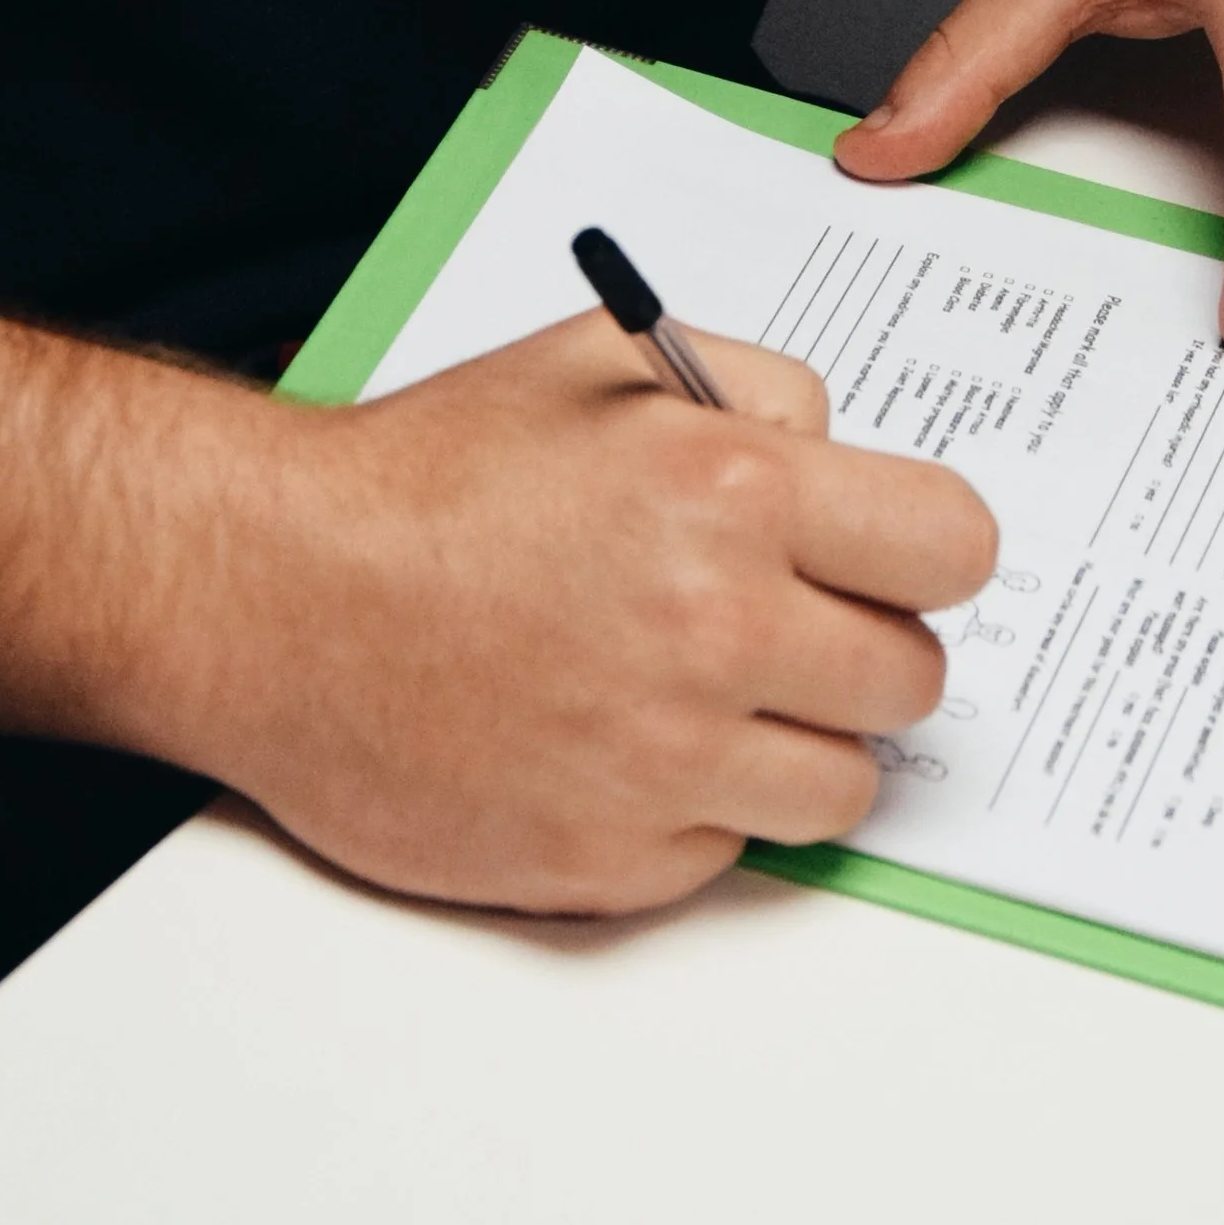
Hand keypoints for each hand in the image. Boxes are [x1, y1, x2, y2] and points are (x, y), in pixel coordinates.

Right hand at [166, 315, 996, 913]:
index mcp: (732, 494)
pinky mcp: (607, 862)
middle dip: (860, 650)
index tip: (890, 559)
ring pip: (841, 786)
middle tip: (783, 630)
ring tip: (702, 695)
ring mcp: (662, 761)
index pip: (955, 547)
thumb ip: (757, 391)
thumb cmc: (422, 479)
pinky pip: (728, 852)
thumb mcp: (602, 362)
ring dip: (792, 745)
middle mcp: (714, 633)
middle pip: (912, 680)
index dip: (924, 551)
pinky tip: (614, 747)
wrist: (268, 596)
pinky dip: (692, 812)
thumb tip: (844, 456)